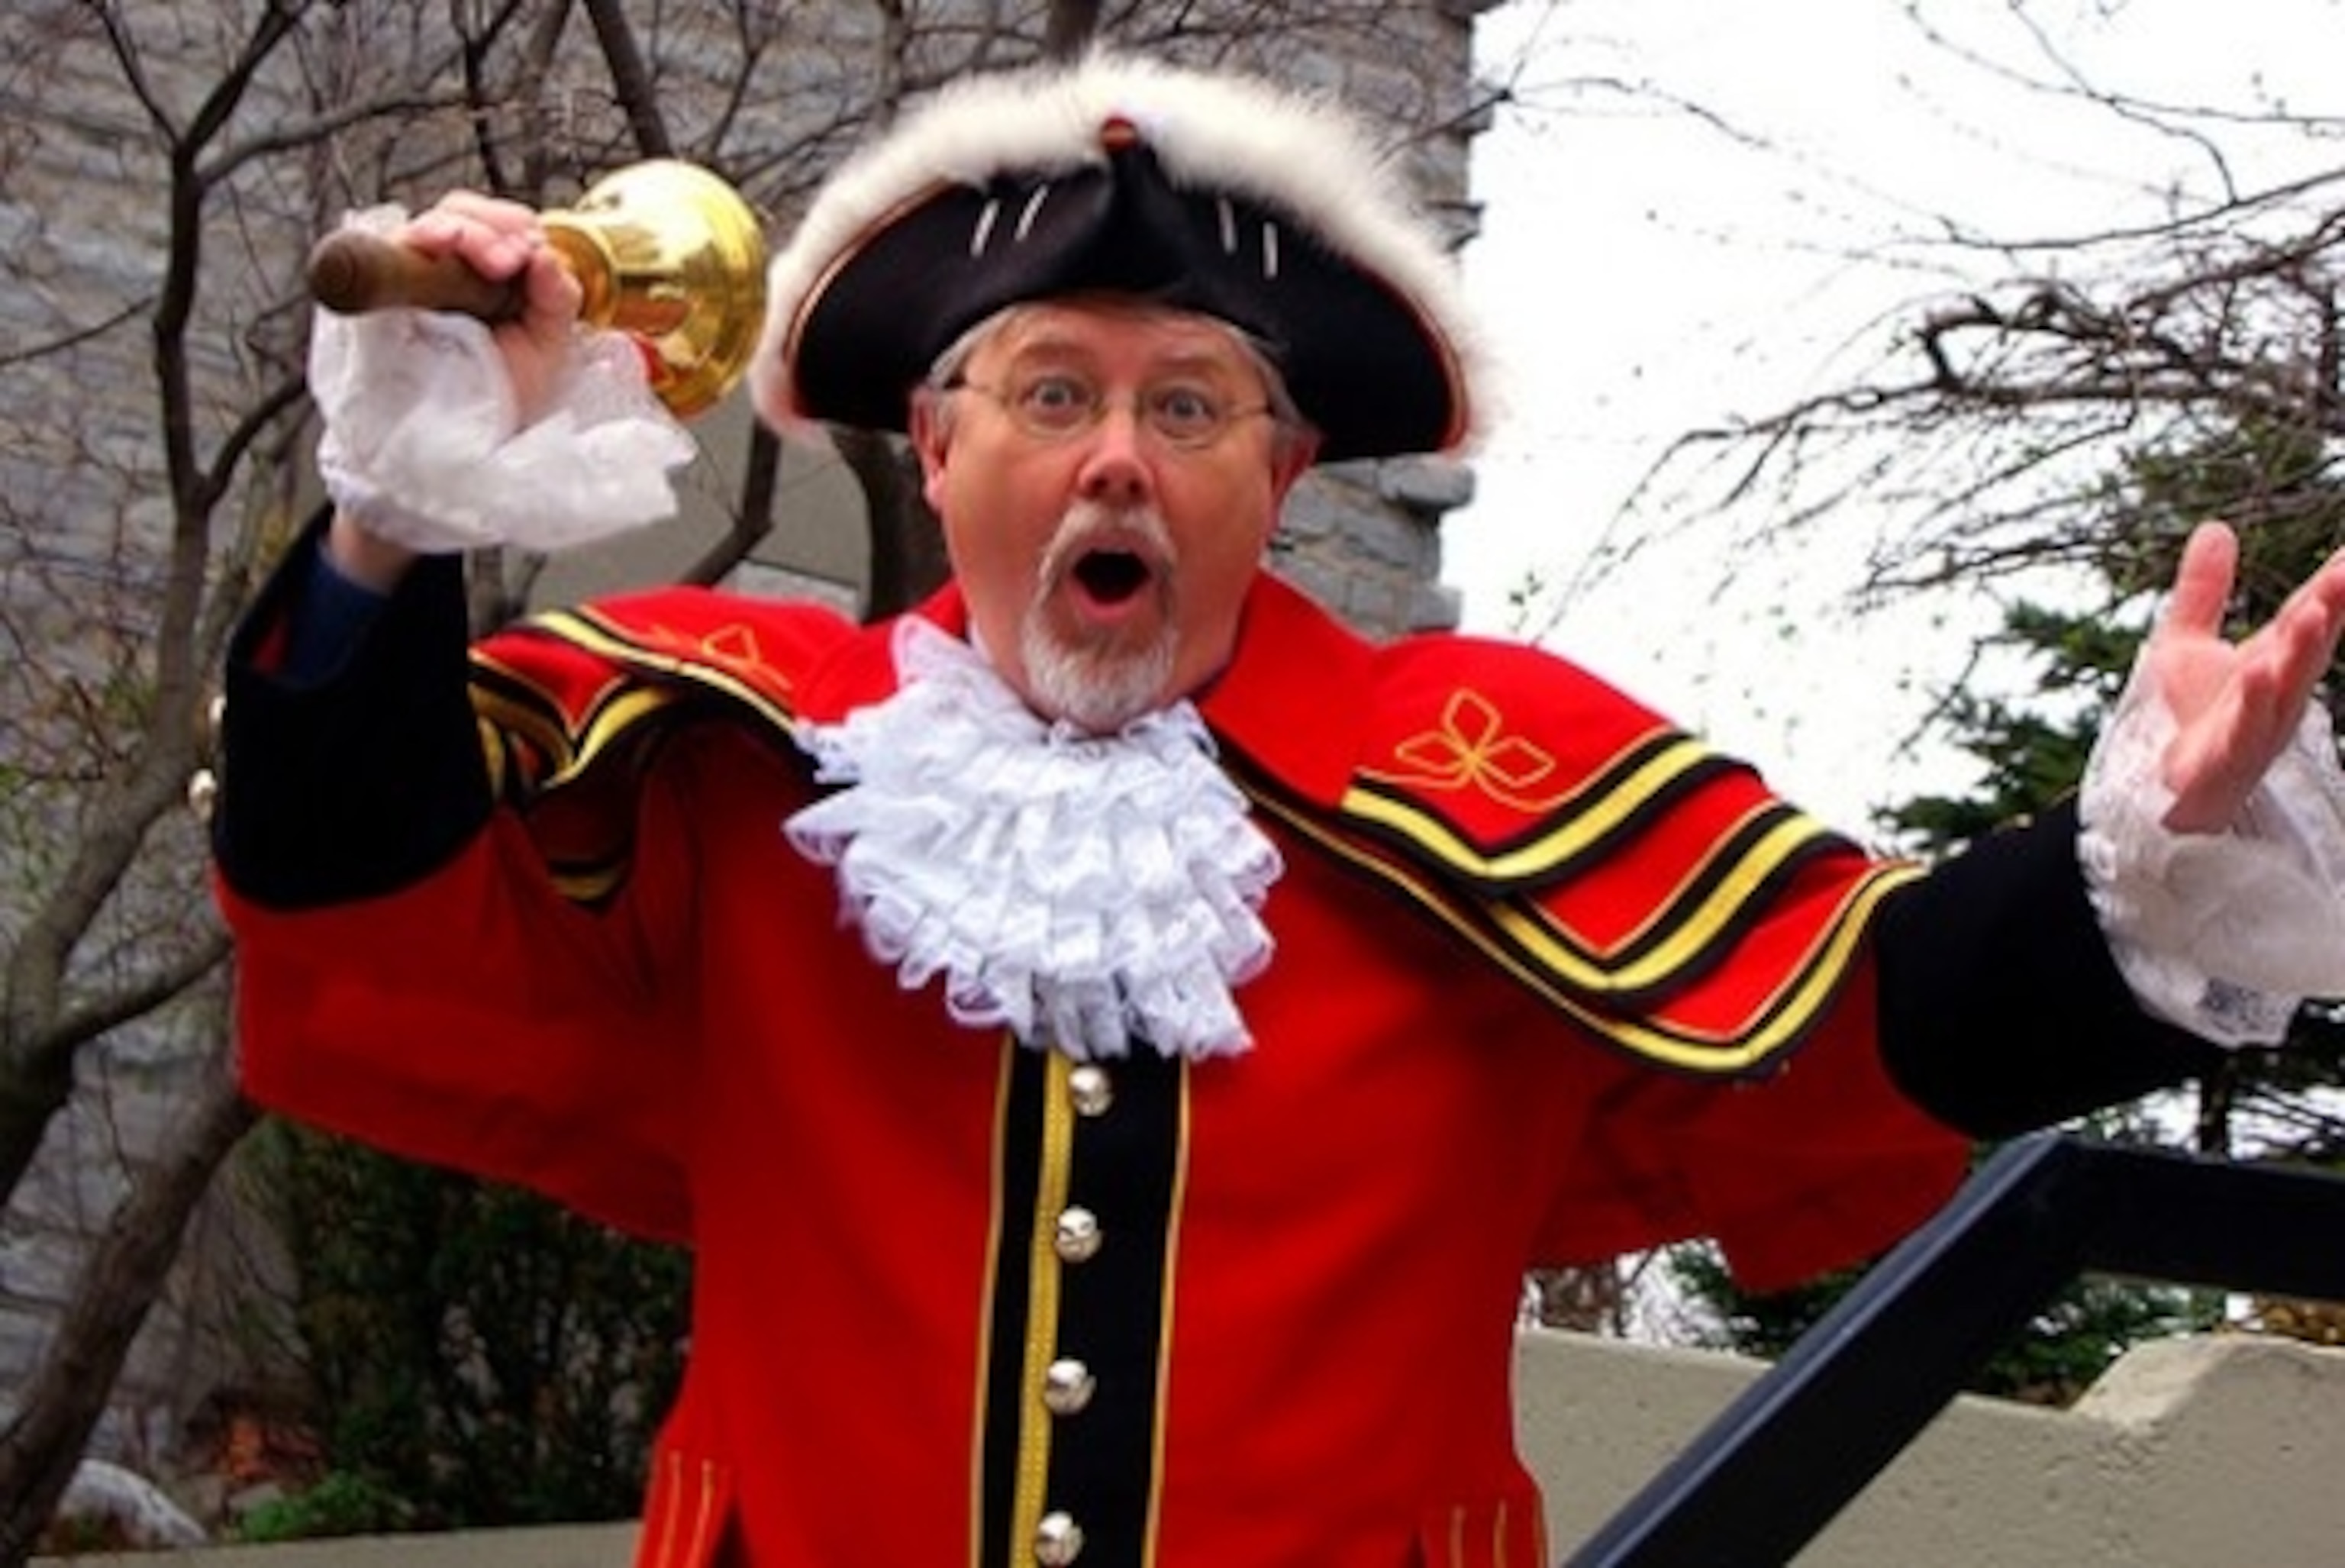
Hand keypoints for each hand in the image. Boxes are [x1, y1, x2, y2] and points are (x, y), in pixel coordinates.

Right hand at [394, 190, 583, 423]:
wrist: (474, 442)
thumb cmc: (506, 395)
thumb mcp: (550, 344)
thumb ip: (557, 296)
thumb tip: (546, 255)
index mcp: (496, 272)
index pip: (500, 222)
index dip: (511, 227)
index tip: (528, 254)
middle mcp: (454, 267)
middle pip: (460, 213)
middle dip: (485, 227)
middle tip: (506, 260)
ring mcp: (416, 278)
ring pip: (427, 225)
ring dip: (457, 231)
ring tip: (483, 258)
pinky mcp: (384, 292)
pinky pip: (389, 251)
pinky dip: (414, 243)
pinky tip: (435, 248)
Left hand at [2151, 520, 2344, 831]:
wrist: (2157, 789)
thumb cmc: (2184, 717)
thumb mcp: (2183, 641)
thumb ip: (2202, 590)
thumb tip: (2216, 528)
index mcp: (2271, 661)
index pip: (2306, 614)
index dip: (2332, 582)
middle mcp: (2274, 692)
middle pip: (2307, 646)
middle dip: (2330, 608)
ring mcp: (2256, 728)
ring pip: (2287, 686)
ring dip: (2302, 651)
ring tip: (2312, 612)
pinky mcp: (2226, 761)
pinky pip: (2246, 730)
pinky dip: (2255, 702)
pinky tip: (2260, 673)